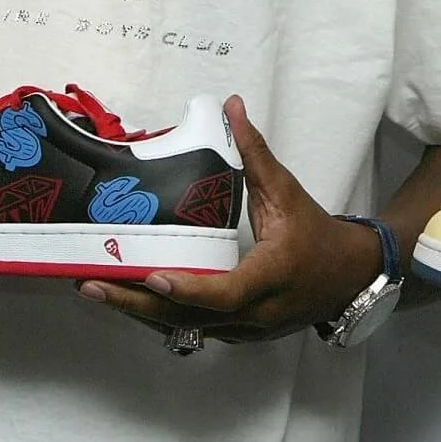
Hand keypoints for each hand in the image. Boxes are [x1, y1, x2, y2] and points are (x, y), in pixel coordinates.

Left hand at [79, 97, 382, 342]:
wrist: (348, 277)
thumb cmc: (317, 234)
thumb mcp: (288, 191)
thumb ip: (255, 152)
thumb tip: (232, 106)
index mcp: (271, 276)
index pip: (226, 292)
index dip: (189, 289)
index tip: (153, 277)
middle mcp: (255, 314)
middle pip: (189, 320)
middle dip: (137, 305)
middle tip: (92, 284)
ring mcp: (244, 331)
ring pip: (184, 330)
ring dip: (139, 313)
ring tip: (95, 289)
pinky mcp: (235, 335)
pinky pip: (191, 330)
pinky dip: (158, 316)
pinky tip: (127, 299)